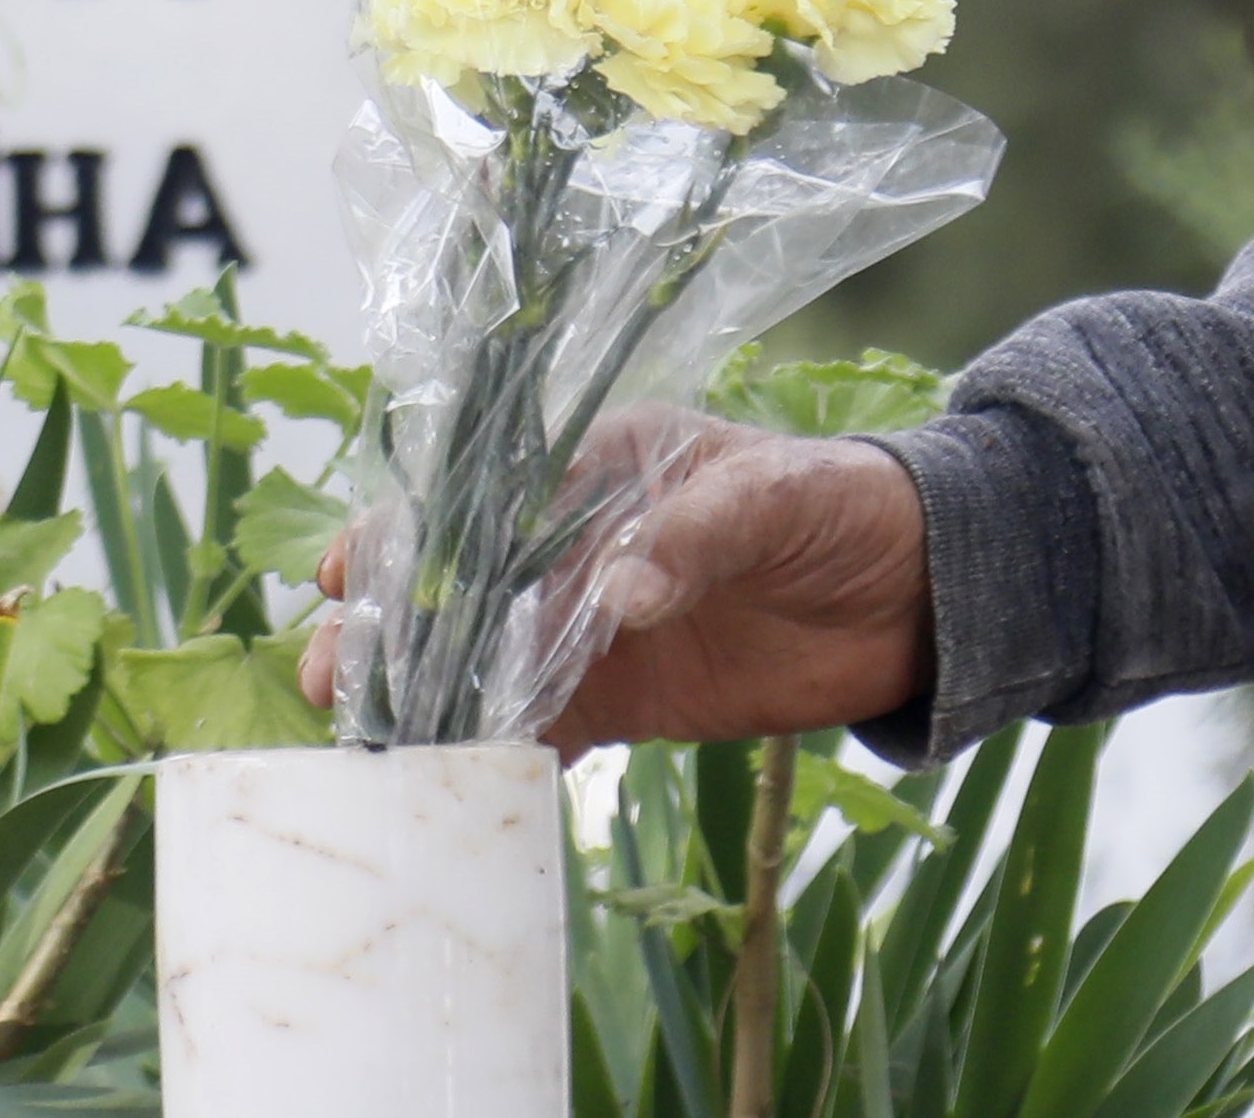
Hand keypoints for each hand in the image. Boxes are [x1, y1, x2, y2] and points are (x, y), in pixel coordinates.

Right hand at [300, 410, 934, 756]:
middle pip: (458, 587)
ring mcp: (596, 627)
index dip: (404, 535)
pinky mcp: (629, 696)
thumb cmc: (847, 503)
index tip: (344, 577)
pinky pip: (546, 726)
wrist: (920, 591)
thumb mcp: (777, 497)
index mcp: (601, 467)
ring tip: (364, 742)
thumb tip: (617, 592)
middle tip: (333, 678)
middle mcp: (580, 546)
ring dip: (422, 700)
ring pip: (484, 663)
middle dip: (388, 629)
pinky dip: (499, 755)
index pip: (479, 496)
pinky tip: (453, 787)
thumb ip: (694, 536)